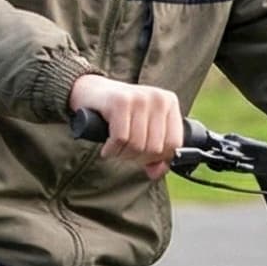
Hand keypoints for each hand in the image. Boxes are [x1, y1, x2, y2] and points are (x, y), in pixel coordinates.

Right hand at [68, 74, 184, 179]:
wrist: (92, 92)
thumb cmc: (122, 115)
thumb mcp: (143, 132)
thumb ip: (155, 156)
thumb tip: (156, 173)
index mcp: (170, 103)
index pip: (175, 144)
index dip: (158, 158)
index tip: (143, 155)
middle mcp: (158, 98)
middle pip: (155, 148)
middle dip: (137, 157)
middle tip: (125, 151)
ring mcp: (140, 98)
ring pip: (138, 145)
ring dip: (123, 154)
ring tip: (116, 148)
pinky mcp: (120, 102)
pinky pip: (121, 139)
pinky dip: (112, 149)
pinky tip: (107, 147)